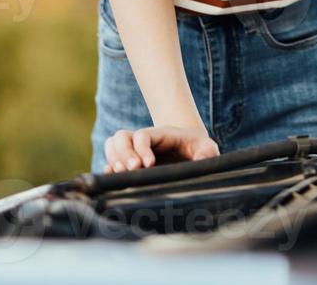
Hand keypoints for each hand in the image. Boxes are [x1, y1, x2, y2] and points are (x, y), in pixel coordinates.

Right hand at [102, 124, 218, 173]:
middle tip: (133, 169)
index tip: (148, 164)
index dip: (141, 148)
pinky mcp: (129, 163)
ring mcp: (134, 150)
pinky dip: (108, 168)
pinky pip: (110, 160)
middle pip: (121, 137)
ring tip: (122, 175)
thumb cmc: (198, 149)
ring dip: (113, 159)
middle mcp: (144, 140)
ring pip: (112, 145)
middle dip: (123, 153)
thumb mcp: (207, 148)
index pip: (143, 135)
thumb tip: (202, 161)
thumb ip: (207, 153)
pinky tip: (114, 181)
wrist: (191, 152)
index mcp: (161, 135)